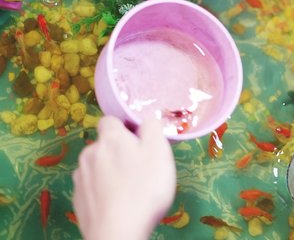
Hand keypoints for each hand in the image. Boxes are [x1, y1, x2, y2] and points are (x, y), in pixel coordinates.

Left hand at [73, 116, 175, 239]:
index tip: (139, 141)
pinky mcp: (77, 199)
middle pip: (104, 144)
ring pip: (97, 165)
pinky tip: (117, 202)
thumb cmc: (144, 188)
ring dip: (109, 170)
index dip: (125, 128)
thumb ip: (153, 128)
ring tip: (129, 188)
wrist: (118, 232)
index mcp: (110, 138)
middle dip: (119, 151)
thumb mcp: (159, 151)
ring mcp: (80, 177)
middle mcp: (90, 153)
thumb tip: (147, 121)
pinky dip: (102, 190)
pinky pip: (92, 186)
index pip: (111, 120)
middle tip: (140, 168)